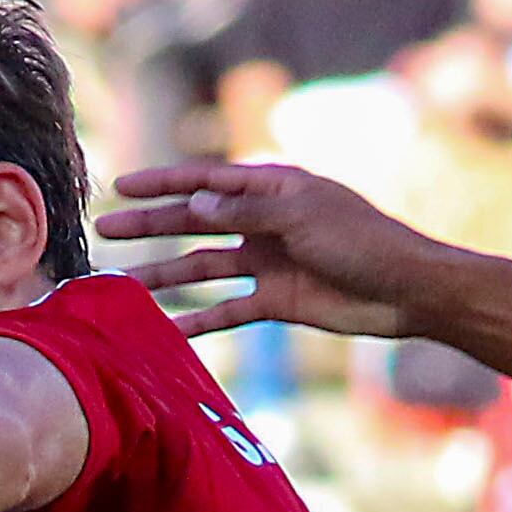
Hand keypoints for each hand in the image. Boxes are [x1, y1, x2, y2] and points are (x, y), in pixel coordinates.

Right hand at [99, 160, 451, 340]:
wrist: (406, 291)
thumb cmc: (362, 241)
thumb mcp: (301, 217)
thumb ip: (245, 211)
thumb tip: (194, 204)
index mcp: (271, 187)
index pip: (205, 181)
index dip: (162, 184)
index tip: (120, 188)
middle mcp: (263, 221)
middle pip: (195, 222)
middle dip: (151, 227)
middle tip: (105, 232)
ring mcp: (267, 262)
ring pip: (205, 268)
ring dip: (166, 275)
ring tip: (124, 282)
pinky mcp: (277, 301)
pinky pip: (229, 311)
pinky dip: (201, 321)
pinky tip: (168, 330)